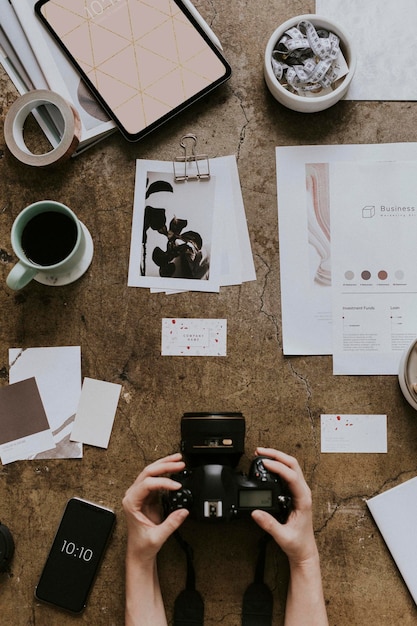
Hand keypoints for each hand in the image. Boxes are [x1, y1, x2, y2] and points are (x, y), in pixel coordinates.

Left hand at [122, 453, 188, 563]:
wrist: (139, 553)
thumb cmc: (142, 546)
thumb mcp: (158, 536)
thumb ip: (171, 523)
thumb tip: (183, 511)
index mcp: (131, 503)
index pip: (147, 484)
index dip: (163, 482)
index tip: (177, 486)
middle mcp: (133, 496)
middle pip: (148, 472)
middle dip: (164, 465)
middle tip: (179, 463)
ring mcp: (140, 495)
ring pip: (150, 472)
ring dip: (164, 465)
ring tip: (178, 460)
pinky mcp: (147, 497)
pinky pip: (155, 480)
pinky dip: (165, 473)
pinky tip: (174, 470)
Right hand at [251, 448, 317, 565]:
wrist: (304, 550)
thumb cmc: (298, 543)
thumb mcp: (282, 536)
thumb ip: (269, 524)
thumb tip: (256, 512)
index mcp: (303, 500)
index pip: (292, 476)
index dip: (278, 467)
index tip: (265, 463)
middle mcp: (303, 492)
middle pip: (293, 464)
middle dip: (276, 455)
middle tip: (260, 451)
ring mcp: (300, 491)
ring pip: (291, 466)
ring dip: (277, 457)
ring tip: (262, 455)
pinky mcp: (295, 493)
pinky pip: (288, 473)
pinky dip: (278, 465)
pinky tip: (268, 465)